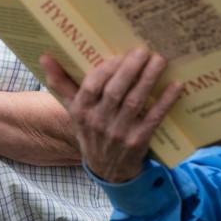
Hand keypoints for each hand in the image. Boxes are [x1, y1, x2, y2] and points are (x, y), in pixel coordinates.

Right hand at [40, 48, 182, 182]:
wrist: (107, 169)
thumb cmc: (91, 130)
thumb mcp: (73, 110)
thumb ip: (61, 83)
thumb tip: (44, 57)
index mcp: (81, 111)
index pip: (92, 85)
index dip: (107, 68)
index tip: (120, 54)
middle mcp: (98, 122)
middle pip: (115, 91)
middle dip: (131, 68)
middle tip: (144, 50)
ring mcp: (119, 133)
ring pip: (135, 101)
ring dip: (149, 79)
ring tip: (159, 60)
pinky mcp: (138, 141)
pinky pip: (153, 118)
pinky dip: (165, 102)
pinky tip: (176, 86)